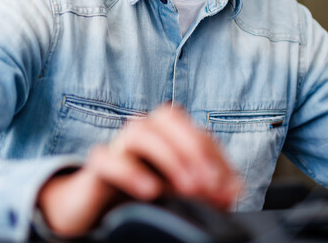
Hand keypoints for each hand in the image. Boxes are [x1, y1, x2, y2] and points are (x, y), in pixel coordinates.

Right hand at [36, 104, 242, 236]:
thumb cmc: (143, 195)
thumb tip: (234, 190)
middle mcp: (143, 132)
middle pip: (168, 116)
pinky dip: (130, 171)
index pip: (197, 132)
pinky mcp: (96, 167)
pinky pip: (106, 158)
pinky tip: (150, 190)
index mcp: (167, 135)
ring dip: (169, 157)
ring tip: (187, 189)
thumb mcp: (181, 194)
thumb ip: (208, 190)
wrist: (94, 211)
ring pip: (140, 131)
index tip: (229, 189)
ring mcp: (118, 145)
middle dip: (194, 148)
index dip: (216, 158)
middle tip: (209, 185)